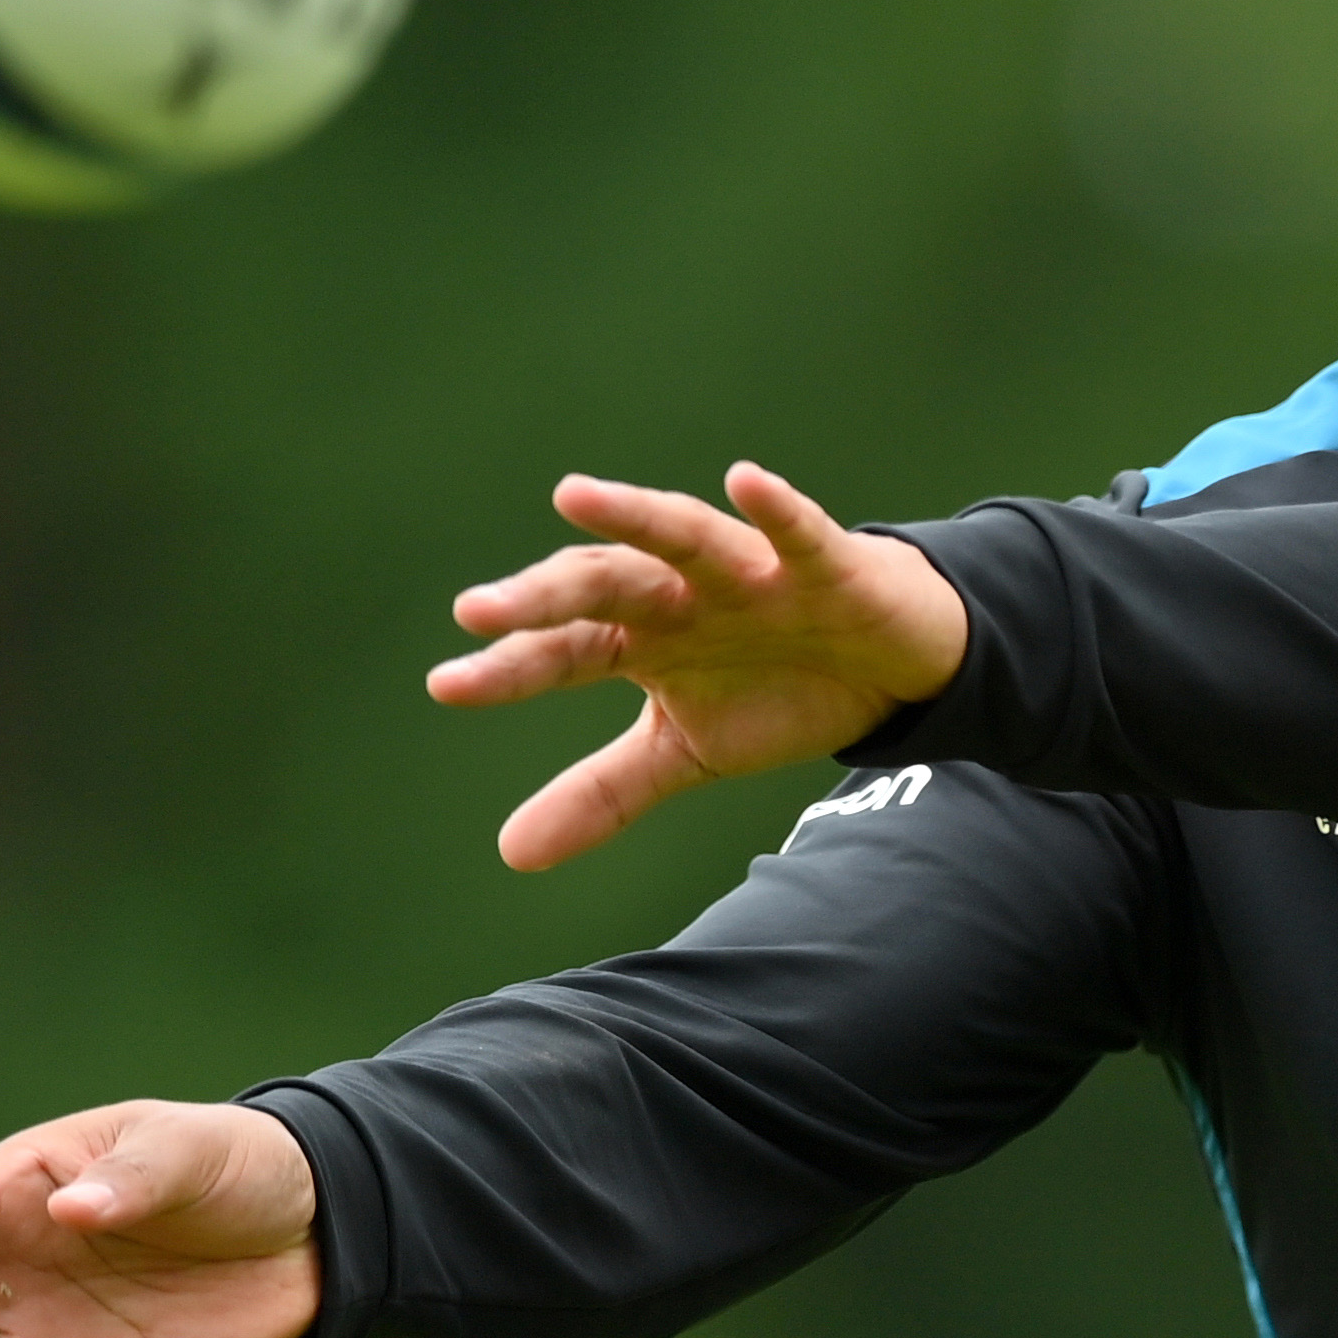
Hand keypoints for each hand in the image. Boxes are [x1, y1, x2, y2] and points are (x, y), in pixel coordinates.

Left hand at [429, 461, 968, 868]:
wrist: (889, 666)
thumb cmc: (777, 689)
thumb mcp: (684, 751)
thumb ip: (601, 794)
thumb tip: (509, 855)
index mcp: (641, 637)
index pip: (565, 651)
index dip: (510, 668)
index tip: (447, 684)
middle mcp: (682, 594)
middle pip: (603, 586)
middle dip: (545, 597)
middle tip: (479, 610)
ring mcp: (749, 573)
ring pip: (680, 537)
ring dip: (632, 518)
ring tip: (573, 497)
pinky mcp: (823, 564)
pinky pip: (797, 533)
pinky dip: (774, 509)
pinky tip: (745, 481)